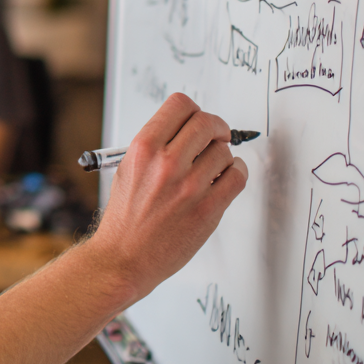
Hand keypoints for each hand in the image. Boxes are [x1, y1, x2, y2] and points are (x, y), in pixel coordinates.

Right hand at [85, 92, 247, 303]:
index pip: (180, 105)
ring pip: (225, 151)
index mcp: (143, 148)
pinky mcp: (209, 209)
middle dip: (216, 126)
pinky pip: (238, 176)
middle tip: (217, 135)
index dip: (193, 109)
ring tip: (213, 167)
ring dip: (223, 155)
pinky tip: (225, 178)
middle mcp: (166, 163)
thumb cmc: (125, 218)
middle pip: (207, 122)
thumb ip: (156, 146)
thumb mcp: (128, 169)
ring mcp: (190, 187)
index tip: (198, 119)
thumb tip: (187, 131)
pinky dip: (237, 172)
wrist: (124, 258)